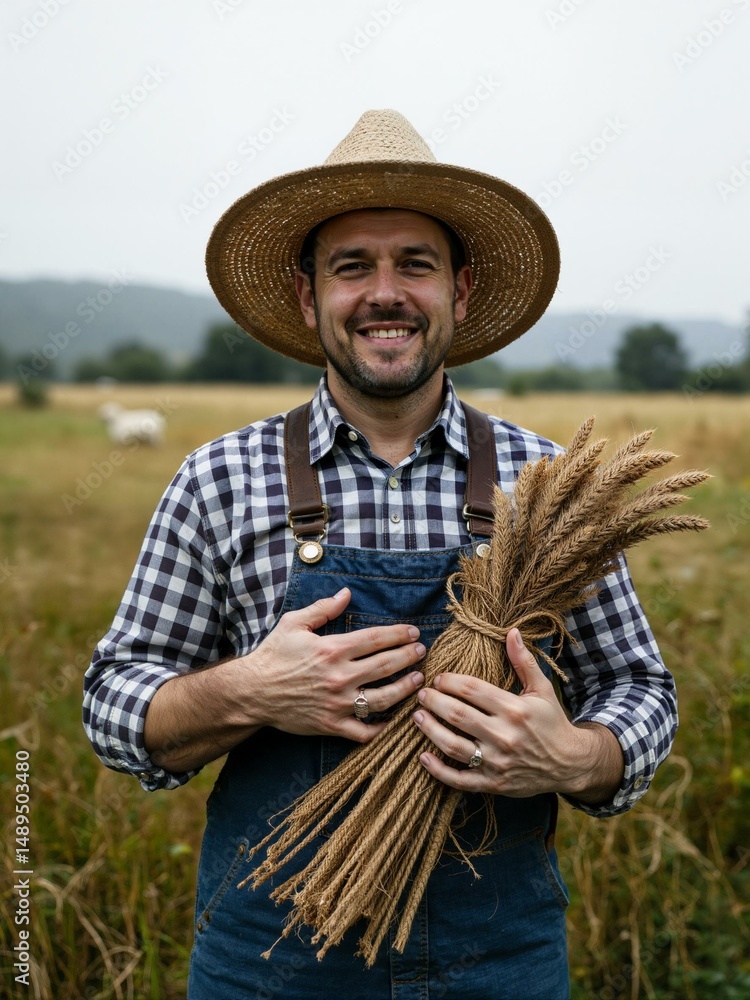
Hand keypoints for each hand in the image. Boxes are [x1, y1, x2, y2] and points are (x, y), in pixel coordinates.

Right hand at [244, 587, 426, 741]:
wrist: (251, 692)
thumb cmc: (273, 655)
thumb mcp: (294, 623)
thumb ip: (323, 608)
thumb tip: (347, 593)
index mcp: (332, 649)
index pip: (376, 639)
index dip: (399, 634)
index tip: (414, 632)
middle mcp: (339, 676)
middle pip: (386, 666)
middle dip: (409, 657)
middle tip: (422, 652)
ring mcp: (337, 703)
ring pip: (383, 699)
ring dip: (405, 689)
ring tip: (418, 680)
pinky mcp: (331, 725)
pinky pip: (364, 732)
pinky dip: (382, 728)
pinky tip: (394, 718)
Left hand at [413, 628, 623, 802]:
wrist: (570, 764)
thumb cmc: (552, 722)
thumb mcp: (541, 690)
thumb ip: (523, 661)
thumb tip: (511, 631)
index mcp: (514, 709)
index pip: (471, 689)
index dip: (449, 681)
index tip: (438, 678)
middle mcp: (504, 735)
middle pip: (457, 715)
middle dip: (434, 702)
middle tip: (422, 695)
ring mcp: (497, 762)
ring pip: (453, 745)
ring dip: (430, 730)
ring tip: (417, 717)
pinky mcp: (493, 783)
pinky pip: (460, 779)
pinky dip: (438, 770)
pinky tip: (423, 757)